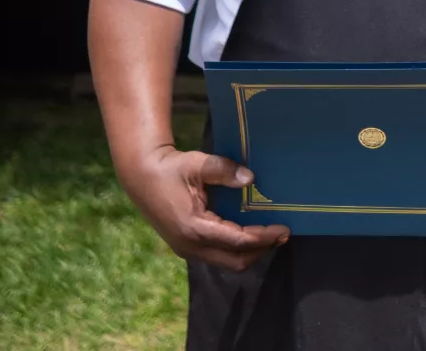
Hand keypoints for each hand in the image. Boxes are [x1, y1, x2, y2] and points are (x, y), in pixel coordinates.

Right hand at [119, 147, 288, 271]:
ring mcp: (187, 249)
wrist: (141, 176)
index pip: (238, 241)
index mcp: (194, 228)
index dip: (264, 237)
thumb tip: (250, 178)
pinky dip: (236, 248)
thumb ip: (224, 170)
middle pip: (235, 260)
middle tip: (281, 234)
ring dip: (250, 251)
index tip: (284, 228)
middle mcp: (190, 245)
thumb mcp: (197, 164)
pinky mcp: (186, 246)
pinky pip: (217, 255)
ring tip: (269, 234)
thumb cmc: (170, 168)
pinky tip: (248, 233)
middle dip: (261, 249)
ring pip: (226, 261)